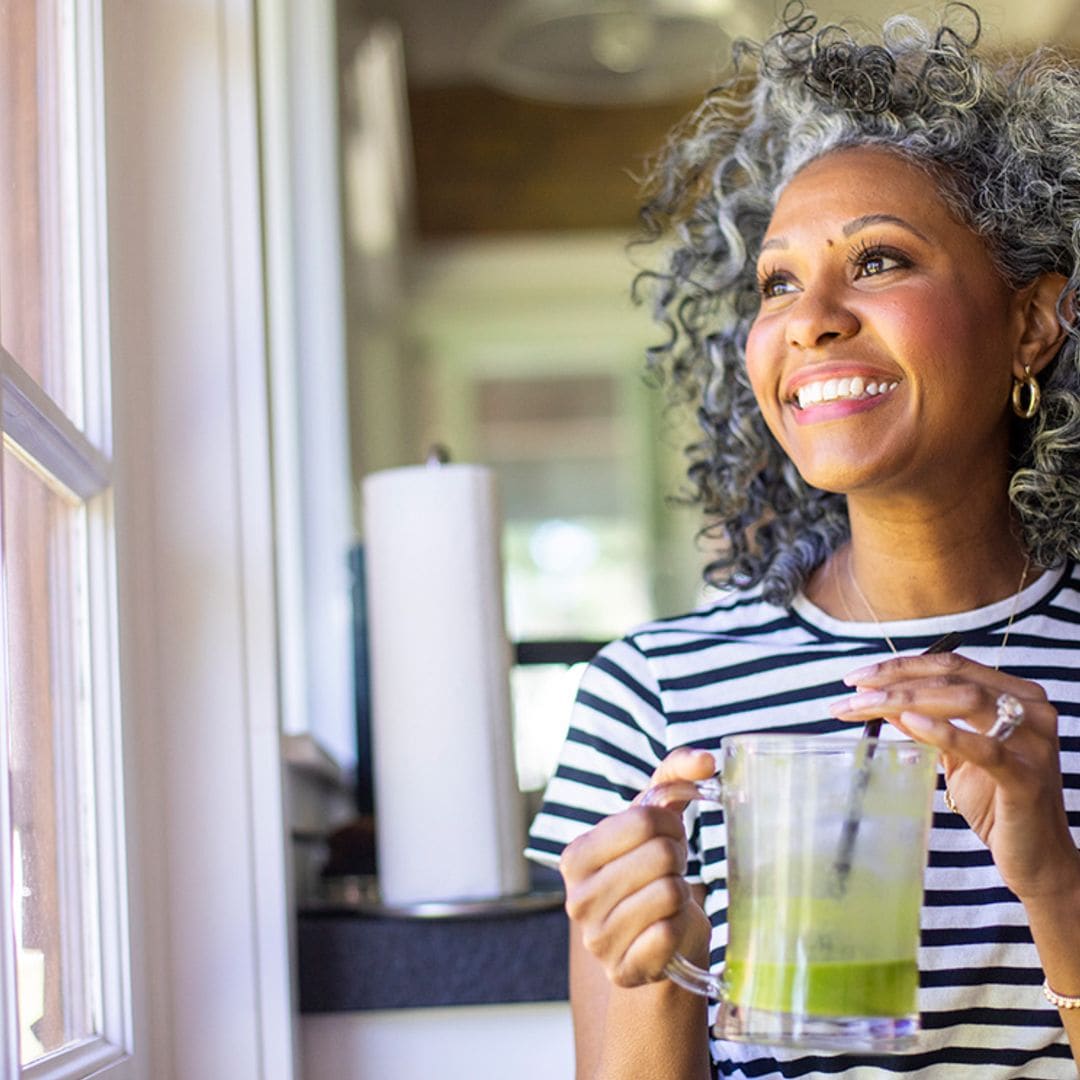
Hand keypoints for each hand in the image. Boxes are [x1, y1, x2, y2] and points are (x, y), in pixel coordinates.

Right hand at [559, 747, 714, 987]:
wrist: (656, 941)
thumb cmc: (652, 870)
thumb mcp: (655, 818)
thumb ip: (676, 775)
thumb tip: (708, 760)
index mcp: (575, 855)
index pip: (642, 820)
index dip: (670, 824)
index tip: (667, 838)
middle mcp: (576, 898)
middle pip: (660, 855)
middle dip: (678, 858)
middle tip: (671, 870)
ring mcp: (597, 940)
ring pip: (669, 894)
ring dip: (681, 894)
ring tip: (668, 899)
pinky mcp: (623, 971)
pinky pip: (670, 935)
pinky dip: (680, 928)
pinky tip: (667, 930)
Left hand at [829, 651, 1078, 899]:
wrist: (1036, 857)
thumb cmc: (996, 802)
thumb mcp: (956, 754)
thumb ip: (927, 724)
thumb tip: (882, 701)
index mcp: (1017, 695)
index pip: (952, 665)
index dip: (901, 666)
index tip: (857, 677)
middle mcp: (1031, 710)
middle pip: (953, 677)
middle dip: (894, 681)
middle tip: (850, 692)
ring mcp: (1033, 742)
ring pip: (964, 700)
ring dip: (905, 700)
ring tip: (864, 706)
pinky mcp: (1027, 777)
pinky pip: (983, 748)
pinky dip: (943, 731)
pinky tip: (908, 723)